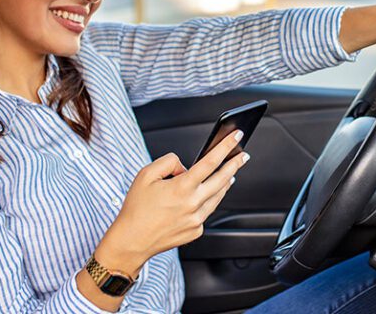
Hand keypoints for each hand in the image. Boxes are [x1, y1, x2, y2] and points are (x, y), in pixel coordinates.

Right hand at [93, 130, 248, 273]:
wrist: (132, 240)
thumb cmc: (136, 208)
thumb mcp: (145, 175)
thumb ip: (168, 162)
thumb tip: (185, 166)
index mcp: (182, 188)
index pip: (210, 162)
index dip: (225, 147)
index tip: (236, 136)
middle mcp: (193, 204)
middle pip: (223, 180)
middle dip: (235, 165)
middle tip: (243, 156)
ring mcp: (197, 219)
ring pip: (218, 197)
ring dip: (225, 183)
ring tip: (229, 174)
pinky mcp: (196, 231)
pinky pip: (206, 212)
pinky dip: (206, 202)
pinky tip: (201, 198)